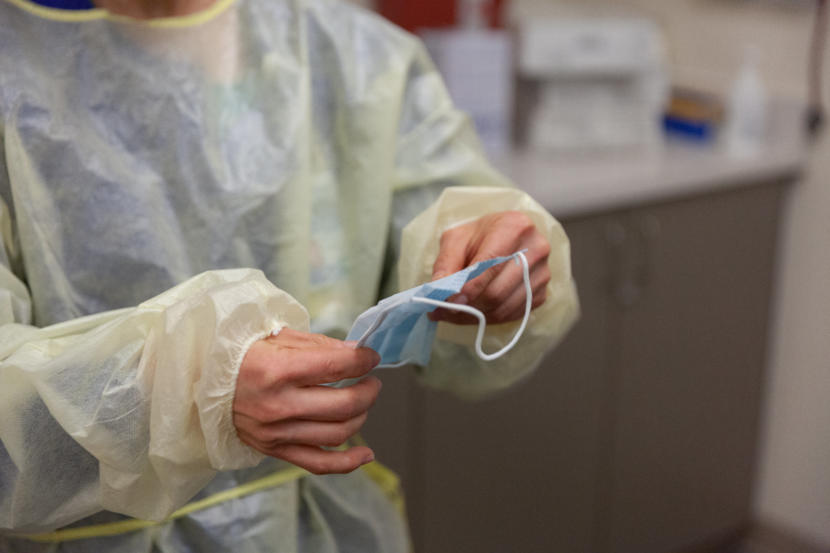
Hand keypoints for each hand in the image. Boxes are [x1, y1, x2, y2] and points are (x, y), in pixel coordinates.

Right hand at [233, 328, 381, 473]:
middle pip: (344, 404)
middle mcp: (279, 404)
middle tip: (372, 380)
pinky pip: (318, 463)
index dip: (363, 361)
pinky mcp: (275, 450)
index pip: (337, 367)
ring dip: (361, 416)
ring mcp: (278, 432)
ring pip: (338, 433)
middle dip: (369, 390)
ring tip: (362, 401)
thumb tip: (356, 353)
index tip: (370, 357)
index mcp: (278, 370)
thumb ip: (320, 346)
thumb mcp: (277, 338)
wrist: (201, 384)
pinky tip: (366, 454)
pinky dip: (348, 463)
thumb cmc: (242, 356)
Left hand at [430, 211, 549, 324]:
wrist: (502, 238)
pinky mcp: (541, 293)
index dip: (471, 286)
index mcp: (515, 226)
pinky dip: (488, 318)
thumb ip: (446, 264)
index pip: (492, 263)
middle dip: (468, 305)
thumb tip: (442, 293)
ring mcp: (542, 273)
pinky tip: (474, 311)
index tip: (452, 301)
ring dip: (475, 315)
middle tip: (443, 311)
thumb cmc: (478, 237)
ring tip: (454, 312)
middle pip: (498, 290)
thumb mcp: (456, 240)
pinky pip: (512, 315)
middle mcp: (536, 249)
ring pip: (504, 307)